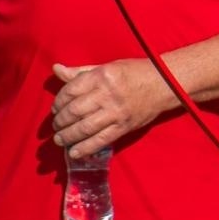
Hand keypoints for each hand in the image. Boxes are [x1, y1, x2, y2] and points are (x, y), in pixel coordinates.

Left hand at [51, 60, 171, 158]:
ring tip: (59, 140)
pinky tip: (74, 152)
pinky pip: (100, 140)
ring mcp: (116, 112)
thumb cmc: (134, 73)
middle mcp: (107, 94)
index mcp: (101, 76)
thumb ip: (80, 71)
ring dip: (68, 136)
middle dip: (60, 121)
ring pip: (84, 128)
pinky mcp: (124, 127)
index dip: (58, 101)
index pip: (71, 90)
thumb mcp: (106, 67)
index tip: (55, 108)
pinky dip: (85, 148)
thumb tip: (56, 68)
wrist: (163, 84)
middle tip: (55, 126)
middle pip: (74, 111)